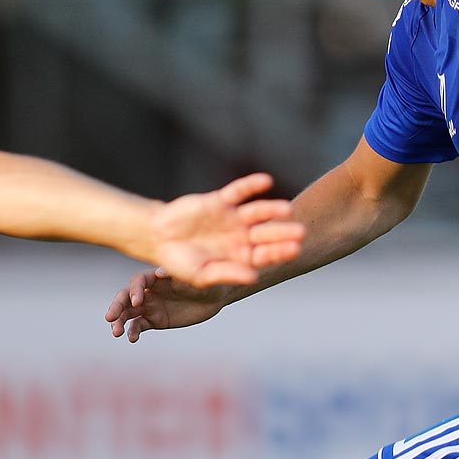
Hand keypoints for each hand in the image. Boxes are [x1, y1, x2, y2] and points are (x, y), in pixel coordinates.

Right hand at [105, 268, 228, 341]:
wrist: (215, 297)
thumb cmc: (204, 283)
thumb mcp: (193, 279)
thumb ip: (177, 277)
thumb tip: (159, 272)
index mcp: (155, 278)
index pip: (138, 282)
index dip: (135, 291)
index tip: (138, 301)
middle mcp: (149, 291)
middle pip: (126, 298)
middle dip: (117, 307)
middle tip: (109, 318)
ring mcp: (150, 307)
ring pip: (128, 313)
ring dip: (120, 322)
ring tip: (116, 332)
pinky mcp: (155, 320)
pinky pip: (139, 326)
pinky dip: (133, 332)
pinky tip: (132, 338)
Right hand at [144, 173, 302, 287]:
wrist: (157, 238)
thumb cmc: (180, 261)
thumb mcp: (202, 274)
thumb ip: (227, 273)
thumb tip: (253, 277)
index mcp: (238, 256)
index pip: (264, 255)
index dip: (280, 252)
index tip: (295, 250)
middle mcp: (239, 236)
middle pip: (266, 234)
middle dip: (283, 233)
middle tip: (302, 231)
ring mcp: (231, 218)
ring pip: (257, 213)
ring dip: (272, 210)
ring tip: (287, 209)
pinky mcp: (219, 201)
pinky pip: (238, 192)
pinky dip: (251, 185)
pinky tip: (266, 181)